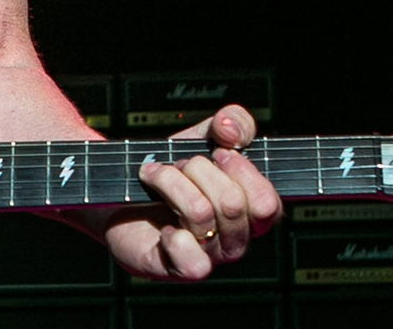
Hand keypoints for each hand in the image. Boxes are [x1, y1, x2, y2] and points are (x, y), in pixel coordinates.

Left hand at [98, 105, 281, 280]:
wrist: (126, 189)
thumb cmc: (174, 168)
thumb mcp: (206, 136)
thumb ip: (234, 122)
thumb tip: (231, 130)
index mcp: (251, 212)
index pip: (267, 204)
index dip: (241, 170)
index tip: (216, 151)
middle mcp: (237, 239)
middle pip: (232, 204)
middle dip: (197, 170)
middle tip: (178, 164)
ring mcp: (211, 257)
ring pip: (201, 215)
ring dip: (170, 183)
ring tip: (155, 177)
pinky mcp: (181, 269)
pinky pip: (191, 259)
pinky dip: (171, 235)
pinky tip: (161, 227)